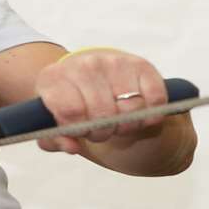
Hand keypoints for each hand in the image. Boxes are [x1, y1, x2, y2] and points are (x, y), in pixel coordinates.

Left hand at [33, 49, 169, 154]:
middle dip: (103, 132)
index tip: (81, 132)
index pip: (70, 109)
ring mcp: (114, 62)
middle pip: (103, 114)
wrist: (87, 78)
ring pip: (131, 109)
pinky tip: (138, 114)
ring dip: (127, 125)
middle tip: (100, 130)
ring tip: (117, 122)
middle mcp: (84, 65)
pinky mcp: (141, 65)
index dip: (79, 129)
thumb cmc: (69, 105)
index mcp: (55, 78)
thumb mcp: (54, 124)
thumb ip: (56, 140)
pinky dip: (151, 115)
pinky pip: (155, 99)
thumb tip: (73, 147)